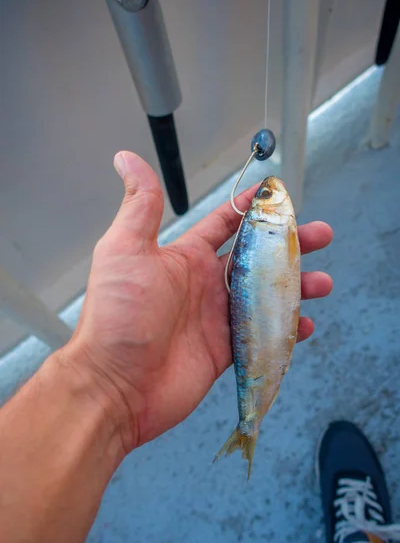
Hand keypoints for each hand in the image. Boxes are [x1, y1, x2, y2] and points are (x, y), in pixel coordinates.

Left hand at [65, 152, 332, 451]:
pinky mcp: (225, 350)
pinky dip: (285, 328)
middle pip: (256, 258)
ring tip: (322, 282)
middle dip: (288, 246)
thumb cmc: (118, 315)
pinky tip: (303, 323)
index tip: (277, 194)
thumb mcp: (126, 251)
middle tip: (320, 236)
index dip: (251, 208)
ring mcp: (216, 318)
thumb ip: (141, 206)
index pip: (225, 224)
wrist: (116, 385)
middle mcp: (204, 285)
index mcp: (185, 258)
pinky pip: (262, 334)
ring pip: (266, 295)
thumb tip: (126, 158)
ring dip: (295, 286)